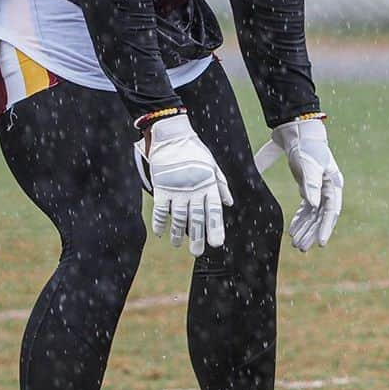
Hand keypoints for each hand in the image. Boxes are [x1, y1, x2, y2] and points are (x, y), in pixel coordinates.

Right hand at [144, 114, 232, 254]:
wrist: (172, 136)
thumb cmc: (194, 151)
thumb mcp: (212, 165)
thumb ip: (220, 185)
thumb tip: (229, 203)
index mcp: (208, 184)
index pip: (214, 210)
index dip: (215, 228)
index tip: (217, 243)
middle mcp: (193, 189)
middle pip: (196, 218)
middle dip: (198, 237)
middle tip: (198, 253)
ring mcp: (176, 189)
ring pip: (178, 217)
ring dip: (178, 233)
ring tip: (178, 245)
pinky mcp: (161, 187)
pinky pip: (160, 210)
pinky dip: (160, 222)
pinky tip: (161, 233)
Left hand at [255, 117, 342, 250]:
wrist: (299, 132)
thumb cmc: (307, 147)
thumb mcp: (309, 165)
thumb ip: (311, 184)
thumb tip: (313, 205)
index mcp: (333, 183)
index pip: (331, 210)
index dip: (326, 227)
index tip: (320, 243)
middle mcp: (328, 188)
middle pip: (321, 215)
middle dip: (312, 232)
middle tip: (302, 248)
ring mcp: (318, 188)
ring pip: (313, 214)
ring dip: (305, 228)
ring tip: (296, 244)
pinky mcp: (308, 187)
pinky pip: (305, 208)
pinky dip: (299, 219)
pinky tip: (292, 230)